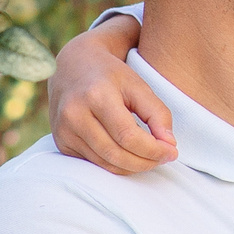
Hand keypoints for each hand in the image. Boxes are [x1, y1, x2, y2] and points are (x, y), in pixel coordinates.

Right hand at [46, 17, 174, 172]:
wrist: (73, 66)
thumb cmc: (111, 76)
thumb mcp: (138, 86)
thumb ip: (157, 114)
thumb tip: (169, 145)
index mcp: (96, 96)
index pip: (128, 136)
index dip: (153, 149)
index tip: (172, 151)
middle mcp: (74, 115)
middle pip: (116, 154)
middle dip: (146, 162)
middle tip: (164, 158)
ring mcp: (64, 131)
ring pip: (105, 163)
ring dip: (133, 166)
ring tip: (151, 157)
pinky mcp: (61, 142)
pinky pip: (94, 164)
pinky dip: (116, 165)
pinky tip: (130, 155)